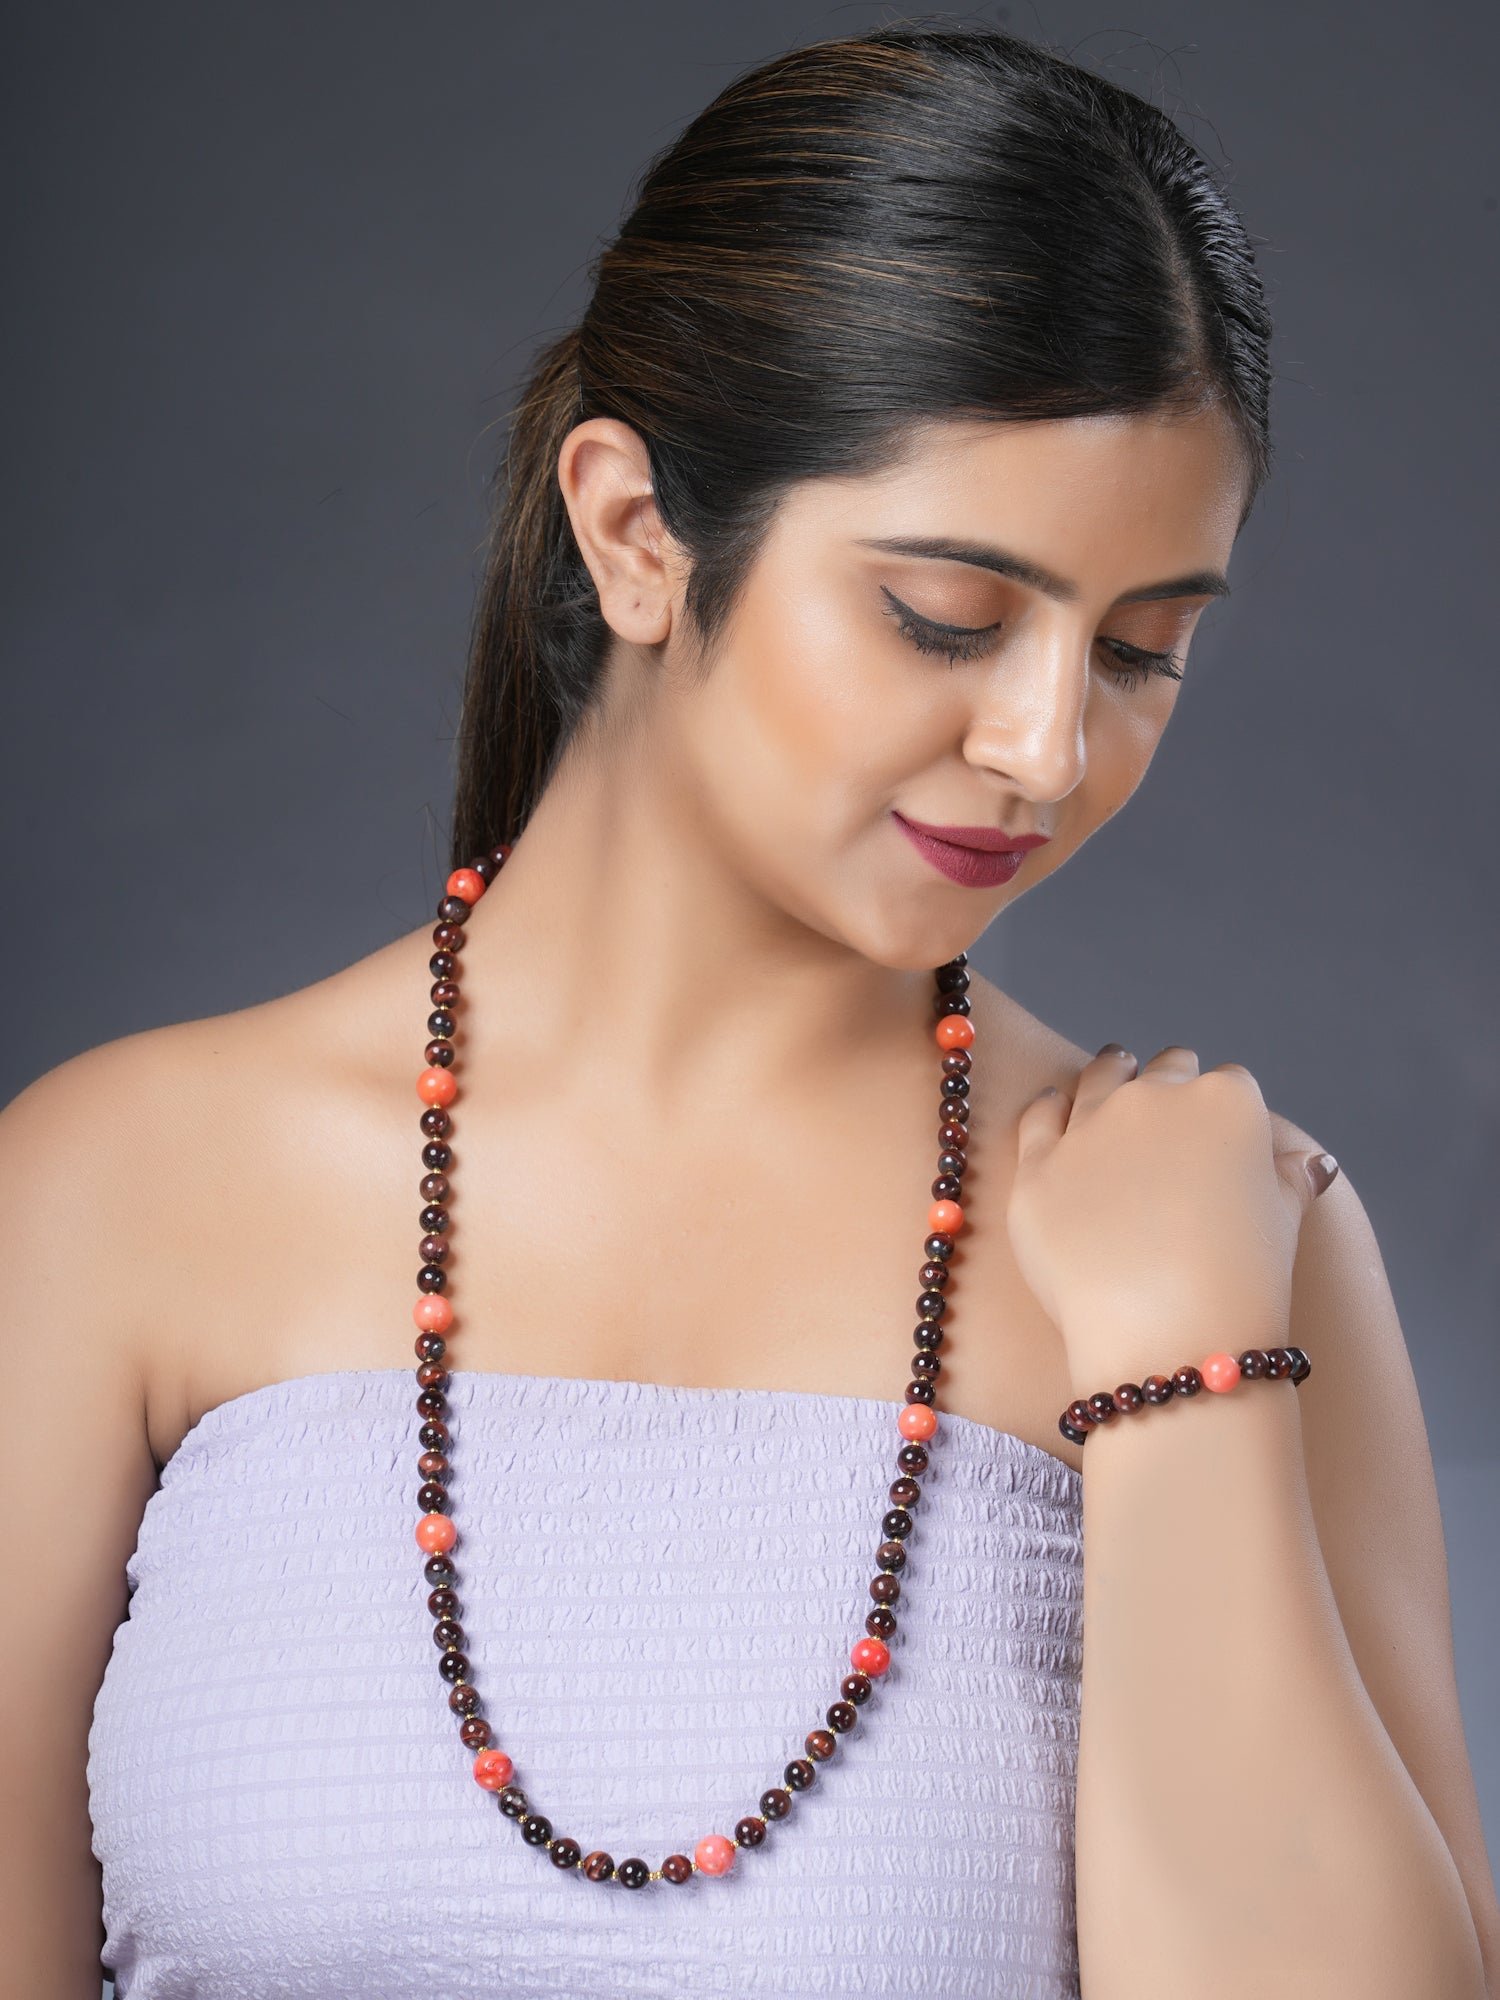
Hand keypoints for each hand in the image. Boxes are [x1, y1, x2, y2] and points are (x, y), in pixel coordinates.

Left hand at [1007, 1044, 1339, 1383]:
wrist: (1169, 1332)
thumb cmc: (1243, 1282)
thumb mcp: (1284, 1221)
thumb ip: (1292, 1179)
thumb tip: (1317, 1163)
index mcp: (1226, 1102)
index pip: (1230, 1082)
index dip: (1225, 1103)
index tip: (1217, 1125)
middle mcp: (1155, 1098)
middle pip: (1165, 1069)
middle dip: (1170, 1080)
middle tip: (1166, 1101)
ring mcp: (1091, 1128)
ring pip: (1100, 1078)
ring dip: (1109, 1076)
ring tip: (1113, 1071)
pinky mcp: (1039, 1165)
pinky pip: (1040, 1117)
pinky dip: (1050, 1109)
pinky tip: (1056, 1106)